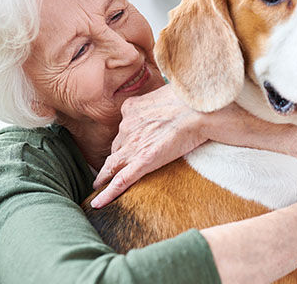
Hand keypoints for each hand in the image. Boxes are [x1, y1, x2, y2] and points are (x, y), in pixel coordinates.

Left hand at [90, 85, 207, 207]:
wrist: (198, 110)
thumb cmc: (189, 100)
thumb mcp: (165, 93)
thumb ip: (157, 102)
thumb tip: (164, 104)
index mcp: (131, 109)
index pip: (124, 129)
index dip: (123, 140)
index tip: (122, 147)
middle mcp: (127, 127)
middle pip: (117, 147)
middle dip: (114, 157)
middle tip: (110, 169)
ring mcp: (133, 146)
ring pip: (112, 165)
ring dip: (104, 175)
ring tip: (98, 186)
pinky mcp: (143, 162)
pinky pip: (121, 181)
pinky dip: (107, 193)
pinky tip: (98, 203)